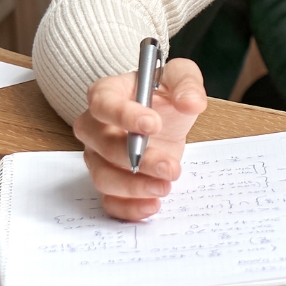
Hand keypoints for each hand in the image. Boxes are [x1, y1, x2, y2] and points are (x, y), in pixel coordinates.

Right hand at [69, 57, 209, 220]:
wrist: (163, 118)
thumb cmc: (163, 93)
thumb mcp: (180, 77)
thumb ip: (187, 84)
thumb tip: (191, 102)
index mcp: (107, 93)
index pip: (102, 103)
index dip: (124, 115)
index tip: (153, 124)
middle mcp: (94, 126)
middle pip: (102, 145)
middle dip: (138, 158)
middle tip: (169, 166)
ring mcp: (97, 157)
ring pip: (103, 177)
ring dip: (134, 186)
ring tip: (165, 186)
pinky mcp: (109, 181)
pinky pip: (108, 201)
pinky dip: (128, 208)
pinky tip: (152, 204)